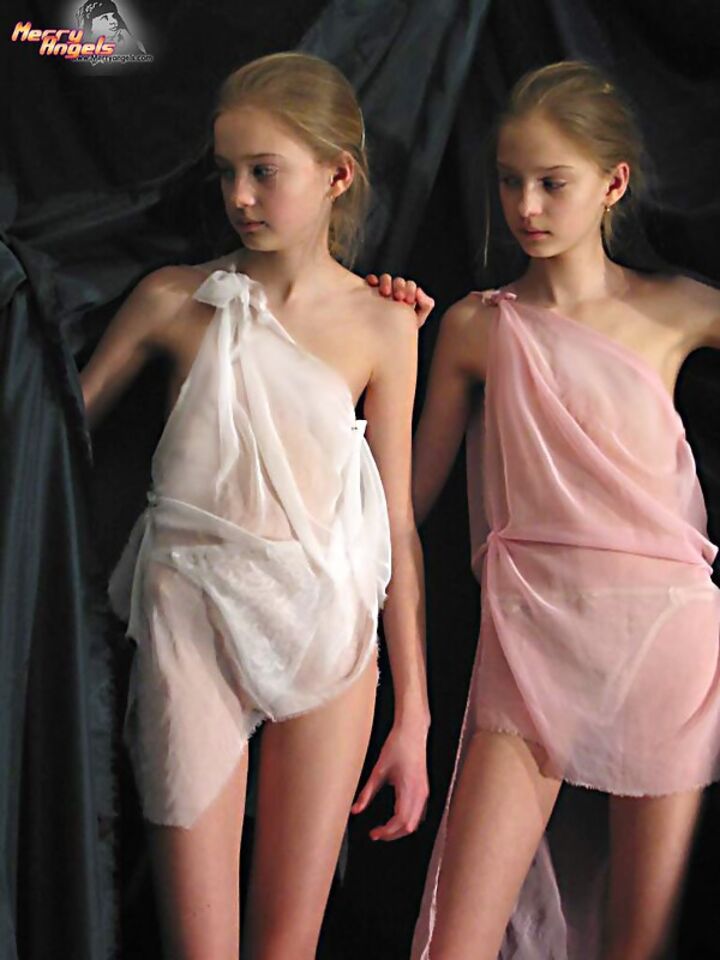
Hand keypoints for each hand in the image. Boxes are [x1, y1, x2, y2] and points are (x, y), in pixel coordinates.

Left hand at [351, 721, 428, 840]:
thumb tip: (355, 810)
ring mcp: (424, 791)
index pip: (400, 821)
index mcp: (409, 789)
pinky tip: (396, 817)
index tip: (373, 834)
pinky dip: (408, 820)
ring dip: (401, 829)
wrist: (412, 731)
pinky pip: (419, 813)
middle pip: (410, 826)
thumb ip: (367, 793)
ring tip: (384, 829)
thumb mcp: (378, 770)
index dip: (387, 832)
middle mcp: (420, 793)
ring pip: (416, 821)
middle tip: (377, 834)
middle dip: (393, 834)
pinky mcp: (424, 788)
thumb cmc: (397, 746)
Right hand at [367, 273, 434, 328]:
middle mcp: (394, 292)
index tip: (409, 300)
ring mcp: (381, 291)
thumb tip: (419, 290)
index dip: (410, 289)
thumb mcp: (417, 320)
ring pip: (385, 278)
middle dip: (400, 286)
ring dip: (386, 282)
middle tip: (399, 296)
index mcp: (406, 296)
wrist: (383, 342)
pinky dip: (372, 279)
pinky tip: (373, 284)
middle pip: (398, 281)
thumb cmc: (401, 333)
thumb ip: (425, 305)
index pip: (409, 285)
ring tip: (385, 292)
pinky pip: (370, 280)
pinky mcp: (368, 292)